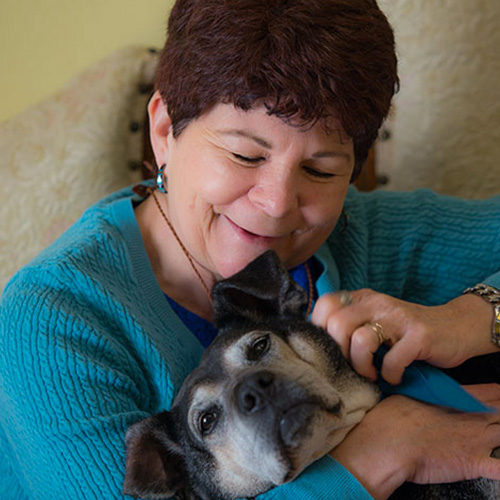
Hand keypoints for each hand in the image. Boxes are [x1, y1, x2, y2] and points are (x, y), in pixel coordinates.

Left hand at [311, 289, 496, 383]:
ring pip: (361, 340)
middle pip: (337, 323)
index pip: (325, 305)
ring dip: (363, 366)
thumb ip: (350, 326)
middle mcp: (377, 302)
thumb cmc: (405, 332)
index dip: (320, 330)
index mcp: (362, 298)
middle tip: (352, 367)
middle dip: (339, 353)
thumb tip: (317, 348)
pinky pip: (392, 359)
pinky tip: (395, 376)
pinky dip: (390, 375)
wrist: (455, 327)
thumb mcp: (374, 321)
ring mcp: (398, 317)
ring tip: (373, 375)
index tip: (330, 352)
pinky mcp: (419, 334)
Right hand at [330, 384, 499, 499]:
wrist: (389, 443)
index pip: (492, 393)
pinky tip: (498, 467)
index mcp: (457, 397)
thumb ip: (427, 395)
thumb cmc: (392, 418)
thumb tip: (425, 390)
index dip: (497, 397)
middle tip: (494, 416)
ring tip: (492, 437)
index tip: (496, 400)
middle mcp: (472, 417)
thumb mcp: (409, 394)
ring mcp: (477, 440)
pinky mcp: (474, 464)